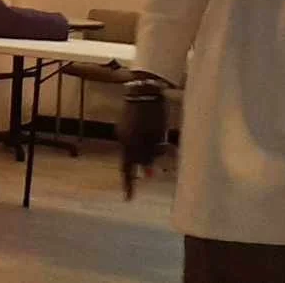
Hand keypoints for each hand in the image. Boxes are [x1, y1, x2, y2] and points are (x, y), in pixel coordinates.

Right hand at [118, 75, 169, 199]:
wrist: (144, 86)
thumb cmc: (155, 111)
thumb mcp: (156, 135)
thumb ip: (151, 153)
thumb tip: (147, 171)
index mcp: (129, 143)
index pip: (127, 169)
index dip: (128, 185)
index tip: (128, 199)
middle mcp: (122, 139)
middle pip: (132, 160)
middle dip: (145, 163)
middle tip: (157, 161)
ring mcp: (122, 129)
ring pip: (133, 148)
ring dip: (147, 150)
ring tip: (162, 141)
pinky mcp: (125, 122)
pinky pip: (133, 138)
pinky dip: (143, 141)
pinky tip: (154, 133)